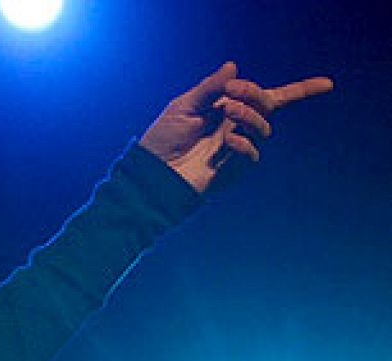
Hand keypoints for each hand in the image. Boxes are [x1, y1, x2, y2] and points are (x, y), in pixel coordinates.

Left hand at [140, 61, 332, 193]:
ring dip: (250, 116)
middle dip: (255, 95)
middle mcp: (238, 127)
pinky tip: (227, 141)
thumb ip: (210, 88)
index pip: (270, 97)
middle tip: (233, 92)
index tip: (327, 84)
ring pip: (263, 128)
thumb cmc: (163, 139)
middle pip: (268, 106)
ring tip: (228, 112)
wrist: (152, 174)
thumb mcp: (184, 106)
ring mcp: (238, 148)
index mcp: (229, 108)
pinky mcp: (234, 169)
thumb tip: (234, 68)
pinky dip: (243, 143)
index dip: (303, 90)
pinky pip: (252, 154)